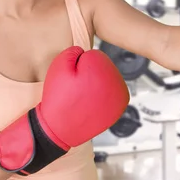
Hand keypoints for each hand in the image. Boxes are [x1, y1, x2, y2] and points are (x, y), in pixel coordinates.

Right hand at [0, 46, 129, 174]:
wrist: (59, 129)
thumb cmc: (58, 98)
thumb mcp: (59, 65)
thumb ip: (74, 50)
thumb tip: (86, 52)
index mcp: (103, 69)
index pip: (94, 56)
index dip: (79, 65)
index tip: (72, 79)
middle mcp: (117, 82)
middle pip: (103, 67)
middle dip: (90, 73)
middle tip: (76, 89)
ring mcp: (121, 97)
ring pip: (107, 80)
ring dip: (97, 84)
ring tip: (83, 97)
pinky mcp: (119, 108)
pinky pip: (110, 94)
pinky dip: (102, 96)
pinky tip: (91, 104)